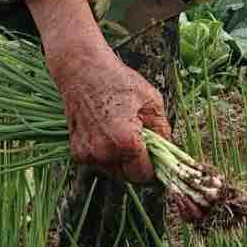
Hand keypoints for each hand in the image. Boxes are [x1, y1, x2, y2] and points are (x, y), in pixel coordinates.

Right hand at [27, 0, 168, 184]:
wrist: (82, 70)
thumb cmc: (118, 81)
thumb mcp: (152, 102)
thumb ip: (163, 132)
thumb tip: (170, 152)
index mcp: (126, 143)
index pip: (145, 175)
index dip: (155, 168)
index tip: (159, 159)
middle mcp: (104, 153)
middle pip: (129, 176)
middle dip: (138, 164)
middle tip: (143, 142)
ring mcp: (88, 154)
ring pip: (114, 171)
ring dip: (122, 161)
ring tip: (125, 133)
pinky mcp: (77, 152)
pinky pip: (100, 162)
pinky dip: (107, 154)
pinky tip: (109, 133)